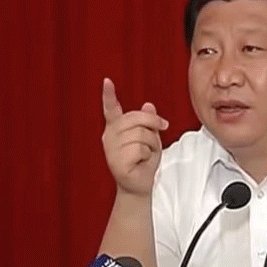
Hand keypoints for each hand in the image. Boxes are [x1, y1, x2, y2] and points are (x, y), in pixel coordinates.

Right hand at [101, 78, 168, 195]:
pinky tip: (141, 162)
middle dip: (153, 124)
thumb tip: (149, 104)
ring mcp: (111, 149)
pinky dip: (147, 155)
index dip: (108, 94)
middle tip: (158, 135)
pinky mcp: (116, 162)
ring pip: (140, 134)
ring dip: (152, 144)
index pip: (111, 108)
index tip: (107, 81)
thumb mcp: (150, 138)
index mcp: (115, 128)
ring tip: (146, 154)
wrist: (140, 185)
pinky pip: (139, 149)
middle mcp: (109, 136)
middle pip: (135, 118)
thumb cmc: (144, 161)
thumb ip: (148, 122)